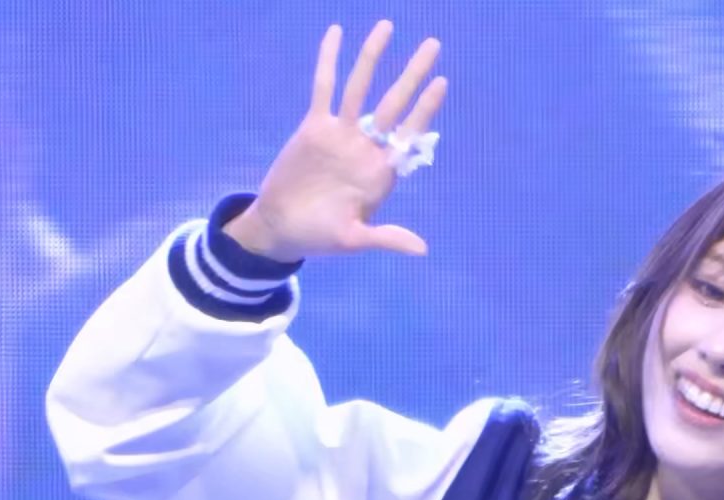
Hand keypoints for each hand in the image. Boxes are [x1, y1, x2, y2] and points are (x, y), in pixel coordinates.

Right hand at [225, 20, 446, 262]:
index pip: (408, 134)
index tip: (441, 83)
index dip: (425, 109)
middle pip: (393, 103)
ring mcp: (340, 133)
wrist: (281, 227)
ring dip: (373, 57)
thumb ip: (386, 238)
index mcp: (379, 173)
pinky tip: (336, 33)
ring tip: (388, 26)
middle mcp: (364, 147)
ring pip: (359, 86)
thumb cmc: (320, 238)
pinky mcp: (314, 126)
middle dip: (413, 75)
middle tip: (434, 45)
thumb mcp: (354, 240)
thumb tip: (421, 249)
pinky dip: (328, 60)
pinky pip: (324, 87)